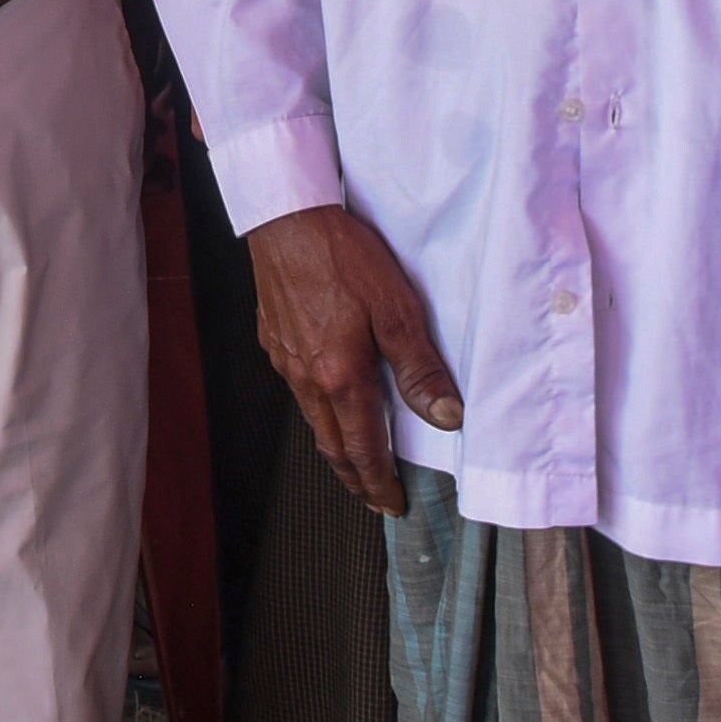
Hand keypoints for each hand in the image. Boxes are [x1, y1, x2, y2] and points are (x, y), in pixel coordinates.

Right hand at [241, 205, 460, 518]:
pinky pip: (297, 390)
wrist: (288, 218)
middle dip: (356, 478)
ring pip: (313, 420)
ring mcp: (285, 360)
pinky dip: (317, 410)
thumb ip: (421, 368)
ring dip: (335, 447)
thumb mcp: (398, 310)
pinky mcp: (273, 339)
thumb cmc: (343, 257)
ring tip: (354, 458)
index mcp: (342, 377)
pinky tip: (326, 398)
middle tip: (375, 497)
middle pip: (332, 446)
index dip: (380, 483)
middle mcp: (308, 378)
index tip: (392, 504)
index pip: (363, 450)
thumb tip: (447, 417)